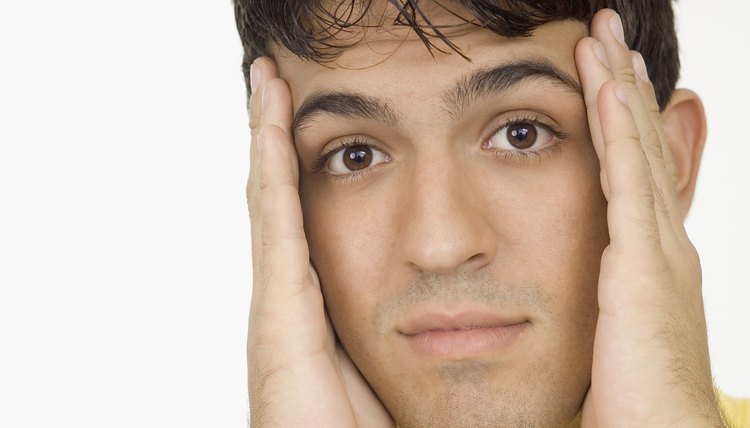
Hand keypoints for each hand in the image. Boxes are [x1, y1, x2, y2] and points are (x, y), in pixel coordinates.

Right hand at [246, 57, 393, 426]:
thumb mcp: (393, 367)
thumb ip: (406, 332)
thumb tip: (449, 308)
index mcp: (314, 305)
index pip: (304, 217)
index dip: (299, 166)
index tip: (308, 118)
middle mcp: (288, 295)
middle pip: (280, 196)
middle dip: (274, 136)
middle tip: (274, 82)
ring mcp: (277, 299)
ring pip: (270, 197)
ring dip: (266, 135)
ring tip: (266, 82)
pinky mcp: (278, 309)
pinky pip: (276, 222)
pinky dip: (269, 167)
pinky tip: (271, 121)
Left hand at [575, 9, 723, 426]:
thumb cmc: (632, 400)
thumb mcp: (610, 334)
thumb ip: (596, 302)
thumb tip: (569, 294)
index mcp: (649, 258)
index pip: (631, 170)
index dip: (621, 120)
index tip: (604, 78)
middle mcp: (661, 242)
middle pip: (637, 145)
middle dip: (620, 84)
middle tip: (605, 34)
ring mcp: (658, 248)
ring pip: (633, 149)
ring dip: (616, 87)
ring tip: (601, 36)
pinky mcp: (643, 264)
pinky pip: (626, 181)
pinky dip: (618, 131)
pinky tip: (604, 86)